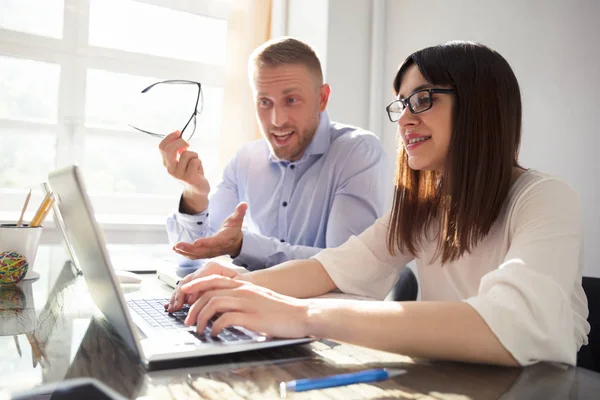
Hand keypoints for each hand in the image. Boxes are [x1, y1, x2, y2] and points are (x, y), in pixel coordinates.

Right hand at [159, 130, 209, 212]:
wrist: (197, 190)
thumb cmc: (191, 172)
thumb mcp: (183, 160)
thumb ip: (179, 150)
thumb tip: (179, 136)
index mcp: (167, 164)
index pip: (162, 147)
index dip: (170, 137)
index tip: (178, 132)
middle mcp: (170, 169)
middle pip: (170, 149)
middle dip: (180, 142)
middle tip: (188, 144)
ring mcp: (178, 174)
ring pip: (186, 154)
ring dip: (194, 155)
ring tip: (196, 163)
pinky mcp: (189, 177)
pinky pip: (195, 161)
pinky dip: (200, 162)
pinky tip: (199, 170)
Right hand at [165, 259, 239, 311]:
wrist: (249, 286)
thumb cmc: (244, 287)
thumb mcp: (236, 288)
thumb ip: (220, 292)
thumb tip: (203, 300)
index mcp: (214, 268)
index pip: (199, 277)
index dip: (193, 290)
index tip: (190, 302)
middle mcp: (205, 270)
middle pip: (188, 280)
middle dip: (180, 294)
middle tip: (176, 307)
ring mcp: (200, 277)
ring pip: (184, 285)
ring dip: (177, 297)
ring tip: (173, 308)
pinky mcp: (198, 285)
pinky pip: (185, 290)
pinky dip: (178, 298)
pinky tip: (172, 305)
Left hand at [173, 202, 246, 259]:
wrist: (235, 243)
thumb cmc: (234, 229)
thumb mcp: (237, 220)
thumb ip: (239, 212)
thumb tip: (244, 204)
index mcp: (224, 239)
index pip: (214, 242)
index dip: (205, 243)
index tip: (196, 242)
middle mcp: (216, 248)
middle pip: (202, 250)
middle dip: (189, 248)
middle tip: (178, 245)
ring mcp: (210, 252)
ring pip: (197, 254)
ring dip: (185, 251)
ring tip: (175, 247)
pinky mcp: (206, 253)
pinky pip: (195, 255)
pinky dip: (185, 253)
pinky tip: (176, 249)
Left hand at [181, 275, 308, 338]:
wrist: (302, 314)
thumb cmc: (281, 310)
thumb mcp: (259, 299)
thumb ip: (242, 301)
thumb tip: (223, 311)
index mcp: (245, 285)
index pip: (213, 279)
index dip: (196, 285)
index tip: (184, 294)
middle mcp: (244, 290)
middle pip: (209, 292)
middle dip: (193, 307)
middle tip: (188, 320)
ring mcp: (247, 302)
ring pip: (213, 303)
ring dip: (201, 317)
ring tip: (198, 329)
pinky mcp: (252, 316)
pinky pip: (225, 319)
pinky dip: (215, 327)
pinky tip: (214, 333)